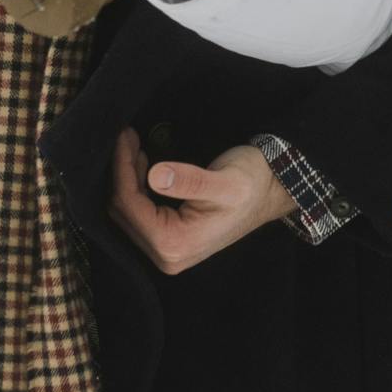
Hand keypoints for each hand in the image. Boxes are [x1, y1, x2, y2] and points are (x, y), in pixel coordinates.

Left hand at [107, 129, 296, 275]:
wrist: (271, 193)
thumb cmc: (252, 185)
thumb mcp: (225, 181)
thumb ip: (190, 181)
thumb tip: (155, 175)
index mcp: (176, 245)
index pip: (130, 205)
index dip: (122, 168)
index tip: (124, 136)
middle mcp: (167, 256)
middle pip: (122, 211)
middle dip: (121, 171)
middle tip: (127, 136)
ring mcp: (166, 251)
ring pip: (127, 212)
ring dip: (126, 178)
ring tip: (134, 145)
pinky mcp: (169, 240)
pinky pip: (138, 214)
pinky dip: (135, 187)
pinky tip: (143, 164)